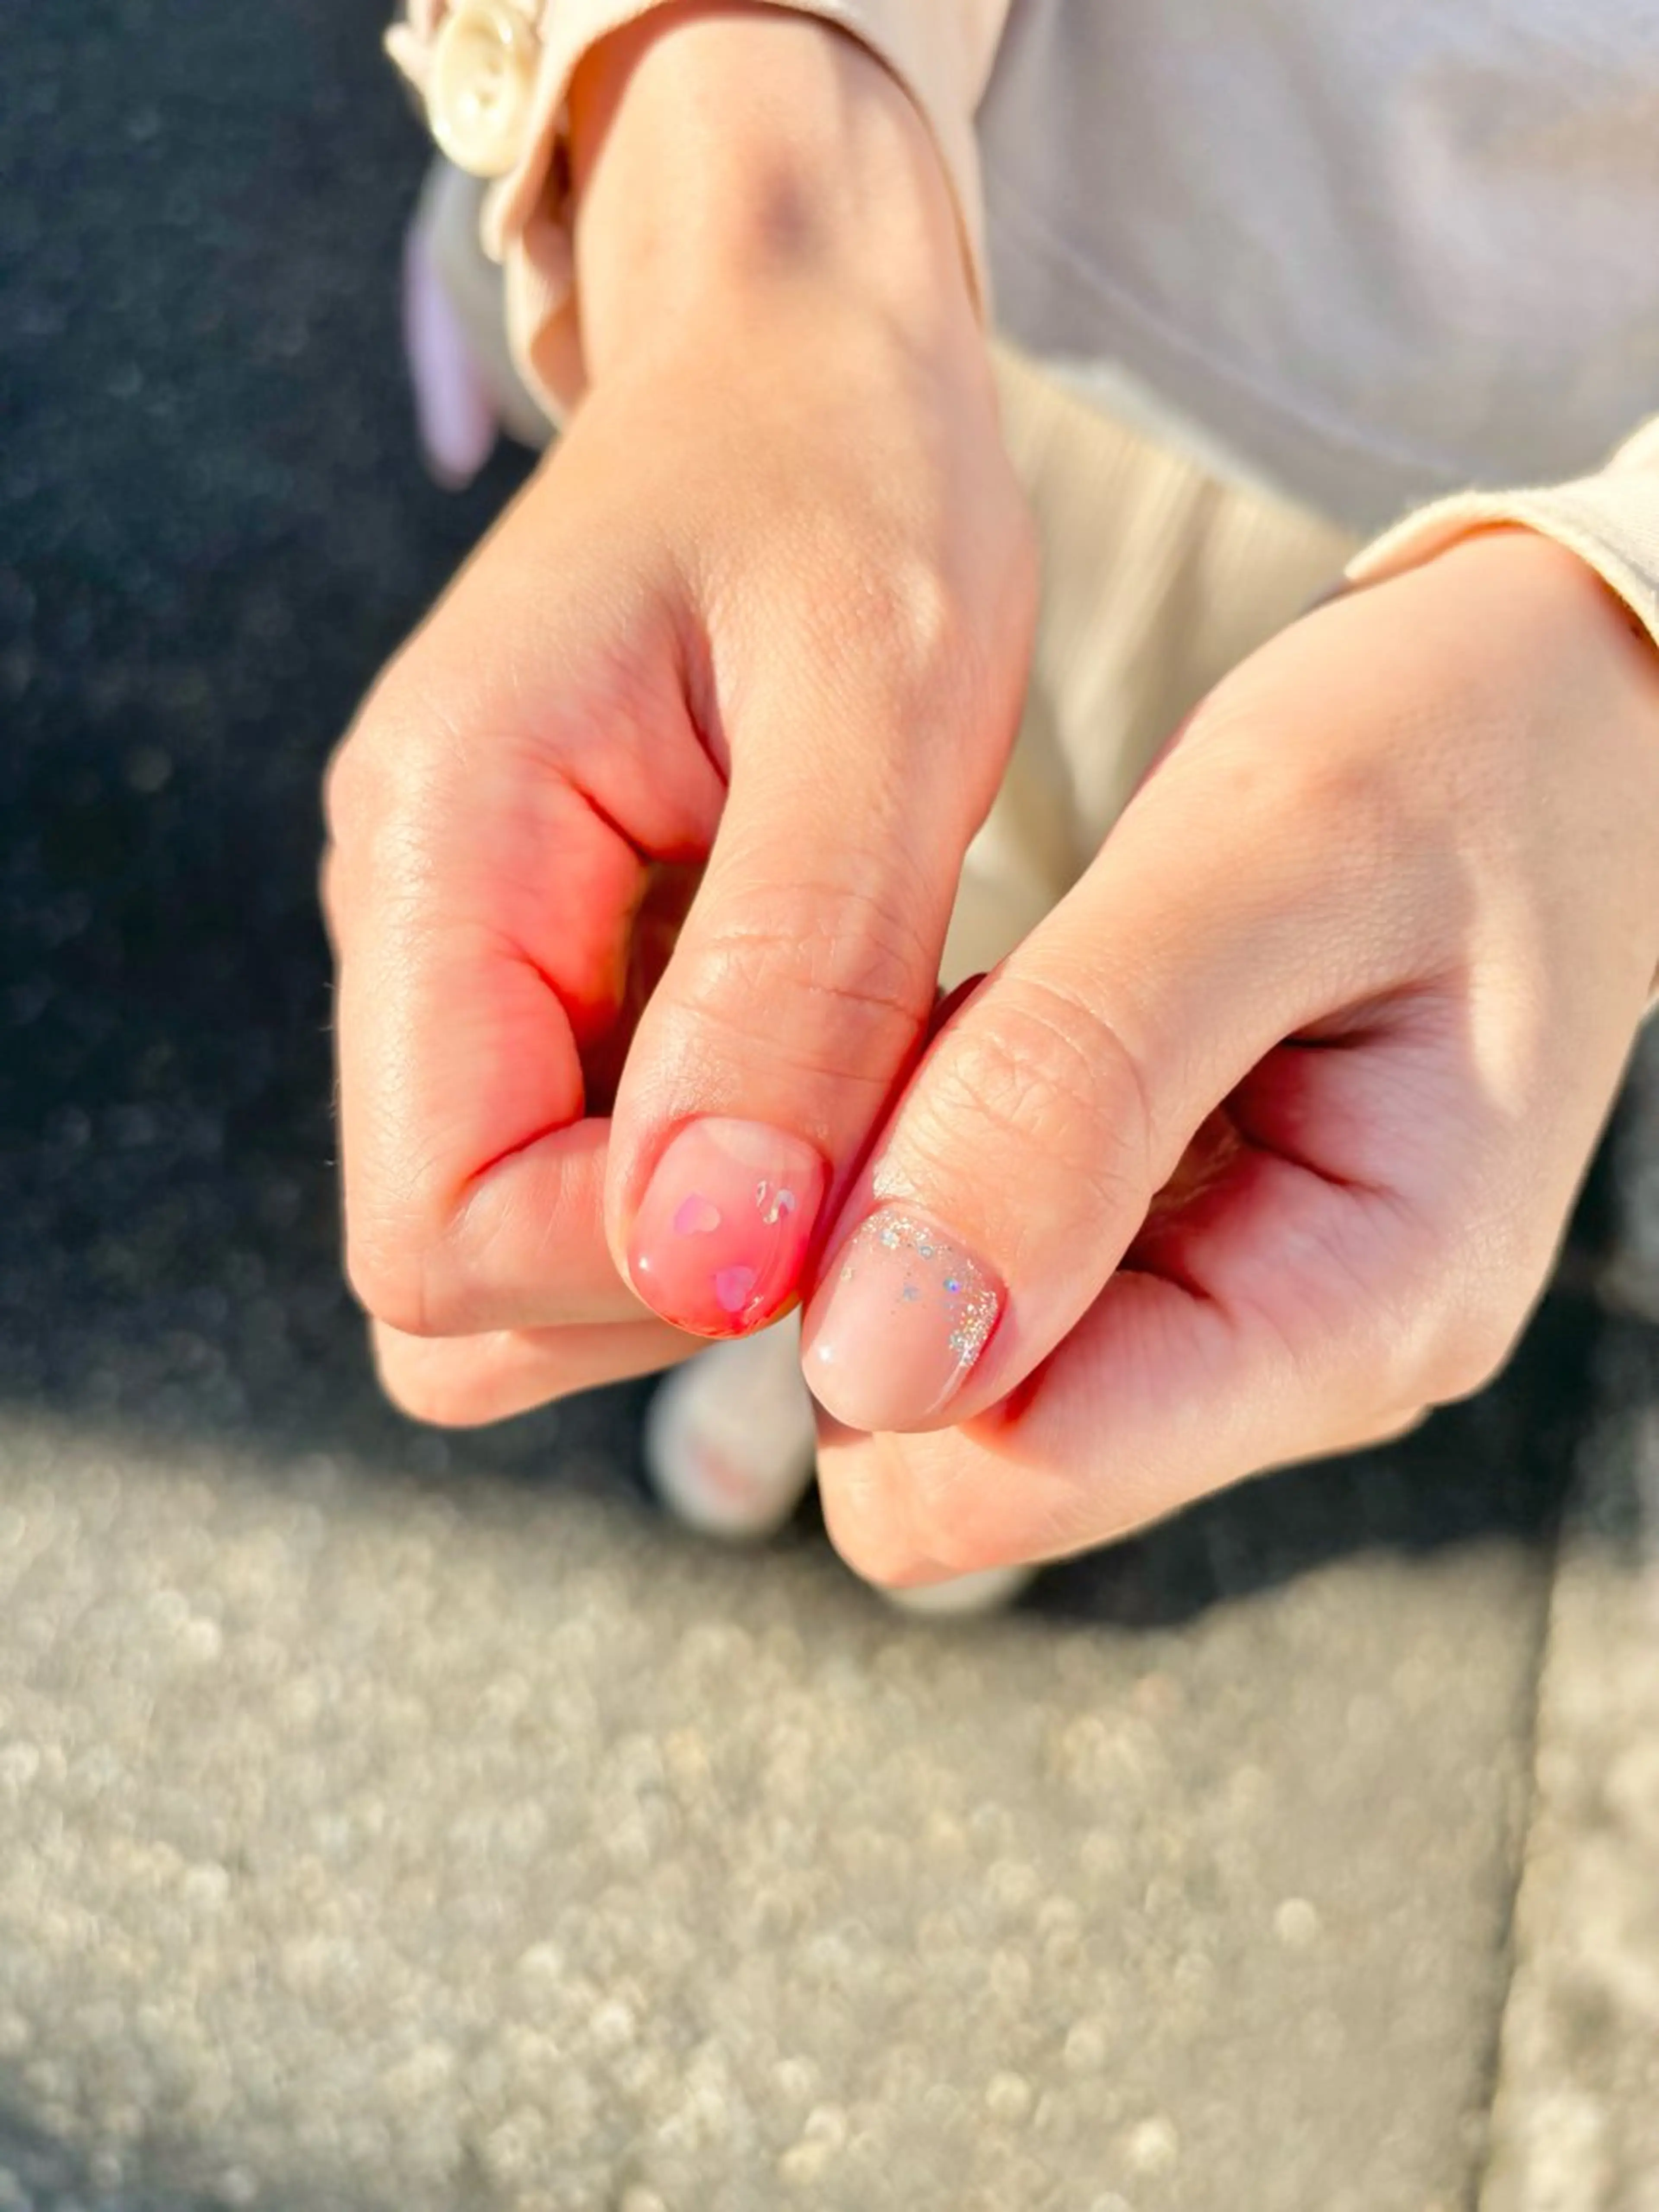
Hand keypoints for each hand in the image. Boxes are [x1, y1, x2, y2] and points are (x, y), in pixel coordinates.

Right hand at [323, 6, 1034, 1420]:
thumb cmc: (853, 479)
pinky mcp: (544, 971)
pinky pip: (602, 1167)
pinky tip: (839, 1035)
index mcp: (445, 851)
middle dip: (672, 1275)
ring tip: (865, 1058)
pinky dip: (734, 1162)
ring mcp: (468, 958)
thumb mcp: (878, 697)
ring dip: (713, 1228)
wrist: (804, 358)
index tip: (848, 1176)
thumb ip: (791, 983)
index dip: (644, 1269)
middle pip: (457, 1282)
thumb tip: (711, 1262)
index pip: (443, 1234)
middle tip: (866, 1125)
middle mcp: (415, 929)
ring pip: (527, 1254)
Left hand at [798, 529, 1658, 1585]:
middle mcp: (1300, 1369)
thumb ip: (1067, 1096)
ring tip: (1030, 1004)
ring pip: (944, 1359)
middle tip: (978, 1021)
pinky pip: (981, 1271)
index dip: (865, 1313)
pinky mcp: (1195, 1266)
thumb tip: (876, 1360)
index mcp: (1354, 1315)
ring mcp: (1246, 1325)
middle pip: (950, 1443)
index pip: (996, 1476)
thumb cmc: (1445, 754)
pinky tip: (1034, 1027)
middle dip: (887, 1247)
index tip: (889, 1096)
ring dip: (915, 1184)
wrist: (1549, 719)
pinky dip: (949, 1149)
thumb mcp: (1258, 862)